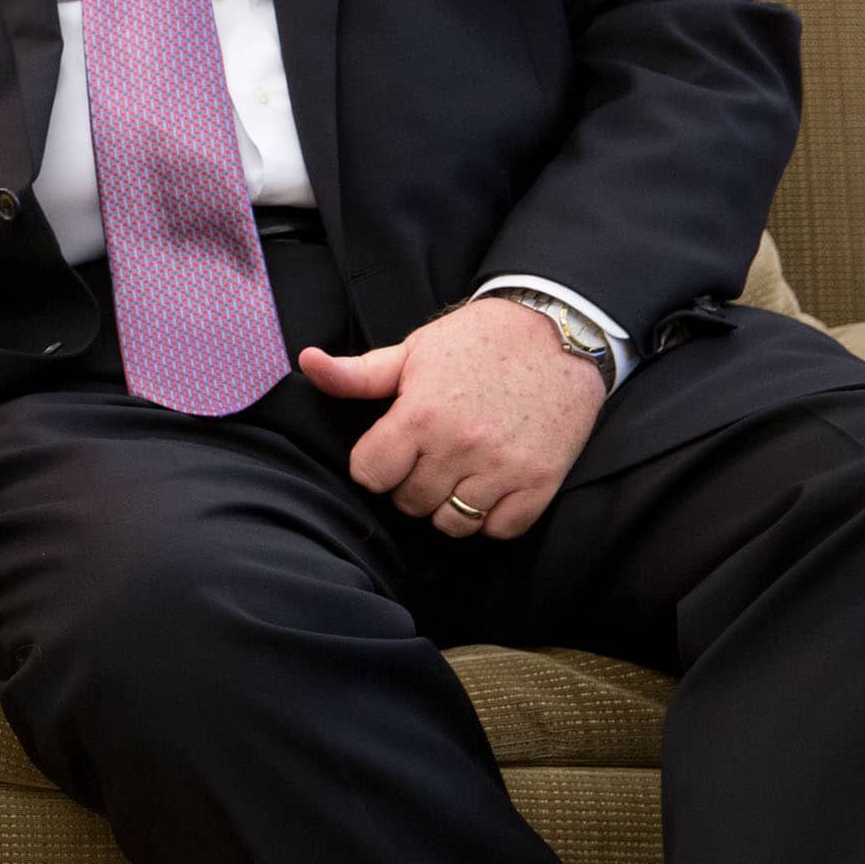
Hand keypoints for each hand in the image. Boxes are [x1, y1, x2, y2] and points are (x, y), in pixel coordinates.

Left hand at [300, 296, 604, 538]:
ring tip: (457, 475)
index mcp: (420, 415)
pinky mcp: (540, 482)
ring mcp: (502, 468)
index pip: (370, 475)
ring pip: (453, 524)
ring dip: (448, 507)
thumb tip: (307, 362)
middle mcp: (459, 446)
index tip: (391, 452)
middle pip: (409, 503)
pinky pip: (500, 530)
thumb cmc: (477, 341)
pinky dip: (491, 518)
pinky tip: (490, 487)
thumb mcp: (412, 351)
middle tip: (428, 459)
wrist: (557, 333)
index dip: (374, 465)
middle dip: (410, 485)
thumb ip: (357, 373)